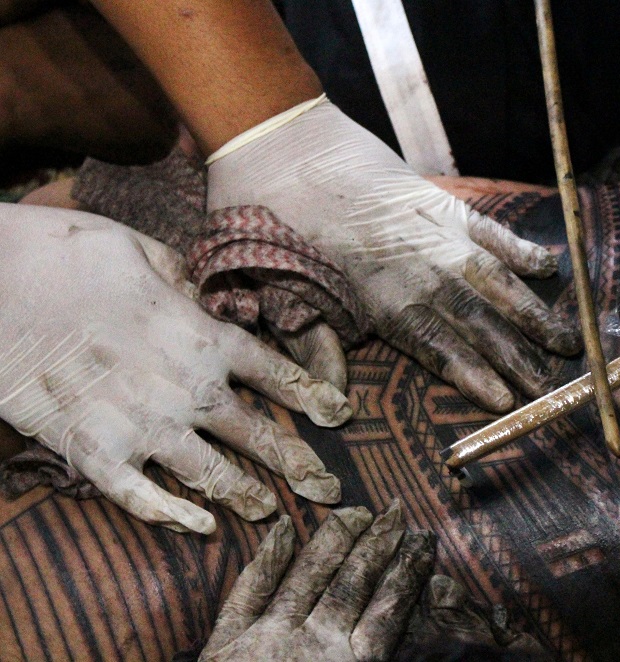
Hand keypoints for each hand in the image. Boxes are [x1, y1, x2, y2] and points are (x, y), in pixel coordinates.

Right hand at [0, 204, 348, 532]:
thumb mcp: (142, 250)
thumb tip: (205, 296)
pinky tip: (200, 528)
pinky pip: (143, 498)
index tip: (339, 414)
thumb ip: (185, 282)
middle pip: (259, 434)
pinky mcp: (94, 453)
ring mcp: (143, 425)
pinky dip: (174, 517)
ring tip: (270, 512)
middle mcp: (188, 387)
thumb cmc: (65, 255)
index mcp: (203, 336)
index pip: (276, 373)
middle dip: (299, 464)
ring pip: (213, 474)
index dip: (313, 396)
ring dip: (247, 495)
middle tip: (330, 490)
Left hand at [198, 502, 431, 660]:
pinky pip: (248, 592)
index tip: (422, 539)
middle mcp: (315, 644)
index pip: (388, 608)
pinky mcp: (227, 645)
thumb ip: (378, 659)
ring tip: (353, 510)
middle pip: (353, 582)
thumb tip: (400, 644)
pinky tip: (281, 528)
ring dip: (335, 540)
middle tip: (395, 509)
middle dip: (377, 543)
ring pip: (308, 575)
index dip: (407, 570)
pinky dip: (266, 559)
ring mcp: (268, 638)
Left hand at [207, 97, 580, 412]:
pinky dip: (519, 247)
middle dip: (518, 357)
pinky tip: (549, 267)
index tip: (506, 403)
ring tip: (567, 341)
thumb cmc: (268, 220)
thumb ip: (313, 344)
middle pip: (478, 321)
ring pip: (495, 281)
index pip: (437, 347)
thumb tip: (332, 401)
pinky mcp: (438, 199)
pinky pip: (489, 229)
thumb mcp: (279, 290)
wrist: (278, 141)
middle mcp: (417, 270)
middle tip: (551, 388)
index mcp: (379, 299)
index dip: (473, 376)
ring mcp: (434, 233)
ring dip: (532, 313)